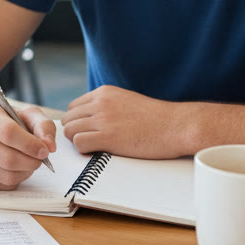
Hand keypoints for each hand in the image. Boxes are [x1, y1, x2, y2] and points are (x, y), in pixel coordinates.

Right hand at [0, 101, 55, 189]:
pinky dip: (16, 179)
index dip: (31, 144)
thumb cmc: (8, 121)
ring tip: (28, 162)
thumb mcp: (27, 115)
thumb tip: (50, 146)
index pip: (8, 133)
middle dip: (31, 162)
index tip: (45, 150)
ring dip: (25, 172)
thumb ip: (43, 126)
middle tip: (40, 159)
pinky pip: (2, 185)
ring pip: (7, 176)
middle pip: (8, 159)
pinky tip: (15, 168)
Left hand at [62, 84, 184, 157]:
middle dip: (74, 132)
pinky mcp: (108, 137)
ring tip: (95, 148)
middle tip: (89, 143)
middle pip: (68, 119)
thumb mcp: (127, 101)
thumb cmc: (157, 119)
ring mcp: (103, 119)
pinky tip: (98, 152)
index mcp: (104, 92)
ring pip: (69, 131)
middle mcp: (100, 102)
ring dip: (78, 142)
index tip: (87, 132)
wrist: (177, 125)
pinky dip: (84, 150)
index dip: (77, 122)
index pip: (73, 107)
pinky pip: (78, 143)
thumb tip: (92, 119)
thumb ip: (108, 106)